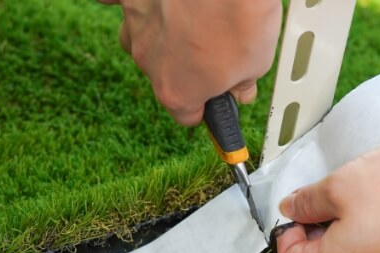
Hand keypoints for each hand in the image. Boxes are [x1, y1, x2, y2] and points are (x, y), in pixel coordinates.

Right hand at [98, 0, 281, 125]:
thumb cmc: (241, 16)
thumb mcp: (256, 64)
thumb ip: (242, 83)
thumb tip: (242, 89)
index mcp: (176, 90)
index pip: (186, 114)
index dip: (206, 106)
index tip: (218, 95)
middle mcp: (148, 62)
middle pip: (165, 75)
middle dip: (189, 66)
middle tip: (219, 47)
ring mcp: (136, 25)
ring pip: (145, 39)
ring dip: (165, 34)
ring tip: (195, 18)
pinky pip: (123, 5)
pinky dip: (138, 6)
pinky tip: (155, 5)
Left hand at [276, 140, 379, 252]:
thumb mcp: (342, 184)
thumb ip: (308, 200)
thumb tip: (288, 209)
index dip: (287, 232)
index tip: (300, 204)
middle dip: (314, 225)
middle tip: (328, 191)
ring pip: (344, 252)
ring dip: (340, 222)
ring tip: (356, 190)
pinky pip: (369, 249)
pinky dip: (364, 227)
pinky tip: (379, 199)